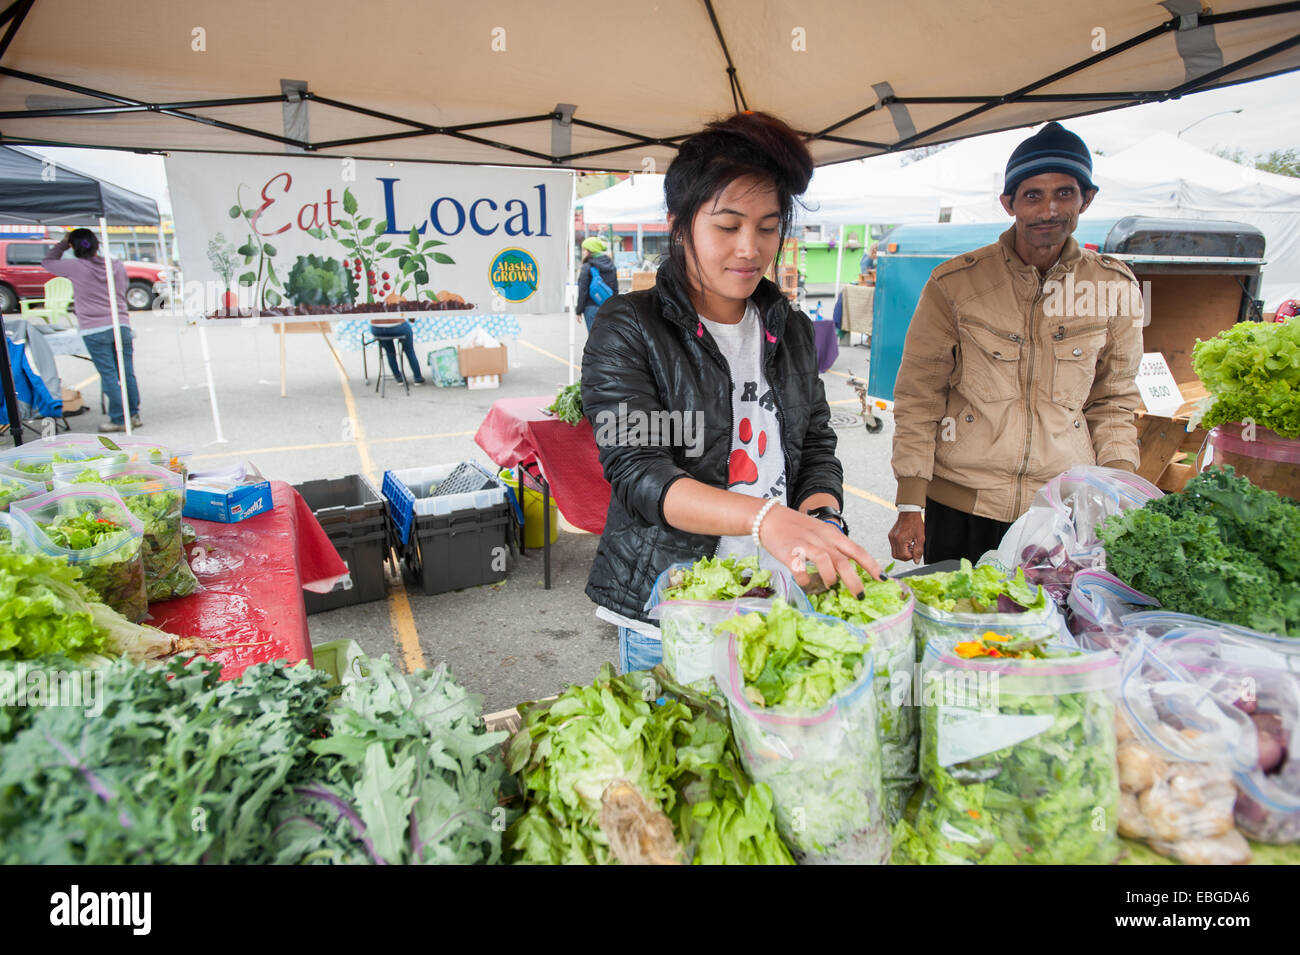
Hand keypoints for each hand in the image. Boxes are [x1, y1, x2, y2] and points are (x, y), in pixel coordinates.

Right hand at [758, 505, 882, 596]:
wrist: (770, 518)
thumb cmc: (796, 527)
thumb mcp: (821, 532)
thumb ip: (834, 547)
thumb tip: (849, 567)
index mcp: (832, 535)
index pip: (857, 550)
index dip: (871, 565)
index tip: (882, 578)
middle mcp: (822, 540)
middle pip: (843, 561)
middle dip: (854, 581)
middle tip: (860, 595)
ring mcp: (806, 546)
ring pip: (825, 563)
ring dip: (830, 578)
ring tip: (830, 586)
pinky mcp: (789, 554)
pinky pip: (801, 570)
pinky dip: (805, 580)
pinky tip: (806, 584)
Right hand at [888, 511, 925, 563]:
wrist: (909, 512)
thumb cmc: (916, 523)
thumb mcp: (920, 538)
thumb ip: (919, 551)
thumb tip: (916, 561)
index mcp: (900, 540)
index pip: (902, 556)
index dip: (910, 556)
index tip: (915, 550)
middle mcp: (893, 539)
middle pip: (896, 556)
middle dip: (905, 556)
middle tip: (912, 549)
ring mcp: (891, 537)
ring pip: (894, 552)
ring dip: (903, 551)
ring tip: (910, 544)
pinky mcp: (890, 535)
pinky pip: (894, 546)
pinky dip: (900, 547)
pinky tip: (907, 541)